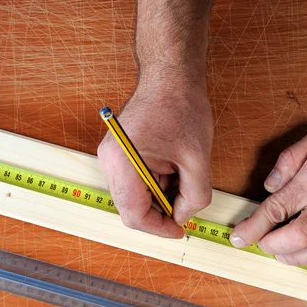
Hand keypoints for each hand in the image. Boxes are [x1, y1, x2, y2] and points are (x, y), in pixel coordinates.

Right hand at [97, 84, 212, 237]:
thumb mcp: (197, 158)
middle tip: (185, 207)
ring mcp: (112, 156)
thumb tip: (182, 216)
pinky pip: (135, 181)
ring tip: (182, 176)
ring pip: (134, 196)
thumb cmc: (181, 107)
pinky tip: (174, 168)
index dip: (158, 229)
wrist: (171, 75)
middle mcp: (109, 161)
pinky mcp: (119, 152)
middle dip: (160, 212)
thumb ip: (194, 195)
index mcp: (123, 162)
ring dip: (159, 196)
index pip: (134, 214)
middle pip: (131, 207)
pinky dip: (155, 183)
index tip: (179, 230)